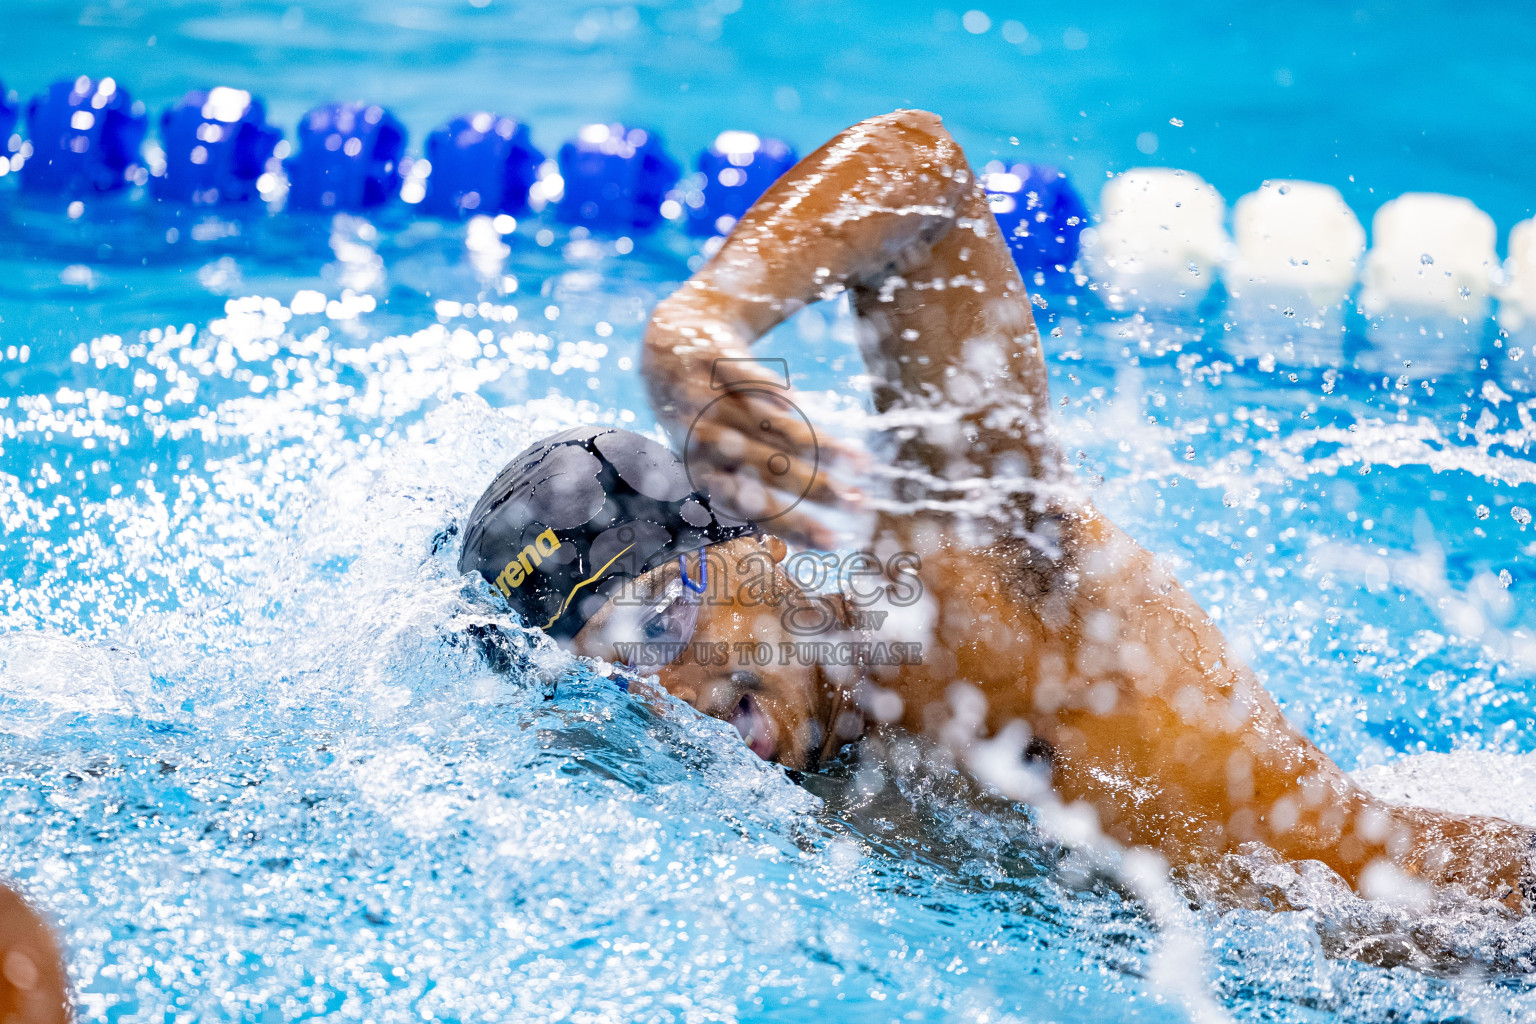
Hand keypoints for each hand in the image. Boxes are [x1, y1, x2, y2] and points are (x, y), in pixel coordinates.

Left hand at [644, 333, 864, 548]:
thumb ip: (760, 492)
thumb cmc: (708, 420)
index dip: (795, 525)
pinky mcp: (715, 361)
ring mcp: (708, 401)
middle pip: (768, 470)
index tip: (835, 540)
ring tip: (858, 460)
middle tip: (859, 501)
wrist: (670, 351)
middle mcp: (705, 442)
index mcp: (704, 474)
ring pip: (768, 428)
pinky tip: (797, 403)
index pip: (753, 509)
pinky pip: (747, 380)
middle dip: (816, 488)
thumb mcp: (719, 459)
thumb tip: (816, 536)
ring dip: (814, 444)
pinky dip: (769, 392)